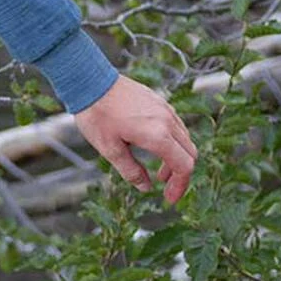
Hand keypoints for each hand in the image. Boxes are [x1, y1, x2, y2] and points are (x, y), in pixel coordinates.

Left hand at [73, 73, 198, 206]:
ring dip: (176, 159)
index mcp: (158, 136)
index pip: (184, 166)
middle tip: (166, 189)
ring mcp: (166, 109)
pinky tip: (155, 149)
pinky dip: (173, 143)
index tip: (169, 199)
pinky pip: (176, 126)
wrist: (91, 80)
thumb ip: (131, 171)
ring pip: (185, 140)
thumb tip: (146, 188)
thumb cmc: (97, 115)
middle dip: (181, 175)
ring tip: (159, 173)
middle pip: (189, 154)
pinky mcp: (160, 102)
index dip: (180, 186)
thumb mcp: (110, 149)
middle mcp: (167, 121)